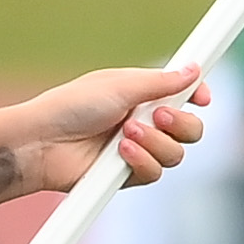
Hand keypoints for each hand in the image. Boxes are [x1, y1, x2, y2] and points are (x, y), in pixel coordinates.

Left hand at [23, 64, 208, 192]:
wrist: (42, 142)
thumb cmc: (71, 106)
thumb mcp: (120, 85)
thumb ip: (161, 82)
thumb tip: (194, 68)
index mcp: (141, 94)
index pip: (183, 96)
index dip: (197, 97)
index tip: (202, 98)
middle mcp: (144, 122)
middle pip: (191, 129)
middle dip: (181, 123)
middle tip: (157, 115)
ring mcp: (138, 150)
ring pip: (176, 154)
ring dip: (156, 142)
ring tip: (126, 133)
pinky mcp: (128, 175)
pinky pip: (156, 173)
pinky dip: (142, 161)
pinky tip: (121, 152)